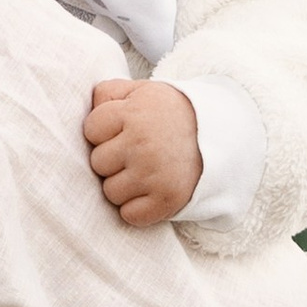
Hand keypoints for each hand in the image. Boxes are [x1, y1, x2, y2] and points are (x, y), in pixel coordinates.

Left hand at [83, 77, 202, 229]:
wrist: (220, 136)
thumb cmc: (170, 114)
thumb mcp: (142, 91)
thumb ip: (109, 93)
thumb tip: (86, 106)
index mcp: (135, 114)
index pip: (91, 130)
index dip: (103, 131)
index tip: (122, 130)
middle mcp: (143, 144)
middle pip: (98, 163)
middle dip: (112, 159)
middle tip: (135, 152)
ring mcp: (155, 175)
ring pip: (111, 192)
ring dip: (123, 185)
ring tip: (143, 172)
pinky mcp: (168, 200)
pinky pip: (130, 215)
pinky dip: (137, 209)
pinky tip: (150, 192)